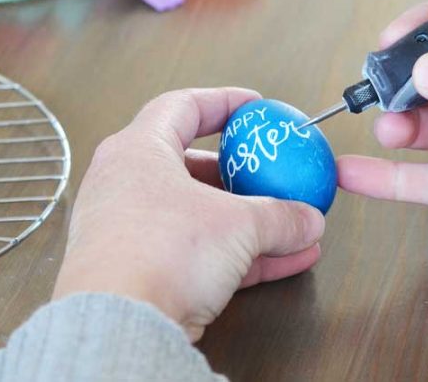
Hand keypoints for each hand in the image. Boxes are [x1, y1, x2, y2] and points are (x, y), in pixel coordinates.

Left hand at [53, 88, 324, 340]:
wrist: (121, 326)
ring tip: (291, 227)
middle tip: (271, 176)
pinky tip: (281, 261)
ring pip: (199, 215)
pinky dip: (239, 255)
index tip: (254, 108)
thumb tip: (306, 218)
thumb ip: (280, 216)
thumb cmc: (158, 254)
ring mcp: (131, 231)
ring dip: (248, 222)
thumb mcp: (238, 224)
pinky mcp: (142, 272)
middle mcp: (126, 185)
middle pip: (192, 166)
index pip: (182, 106)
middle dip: (241, 175)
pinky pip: (198, 254)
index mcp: (137, 151)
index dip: (223, 102)